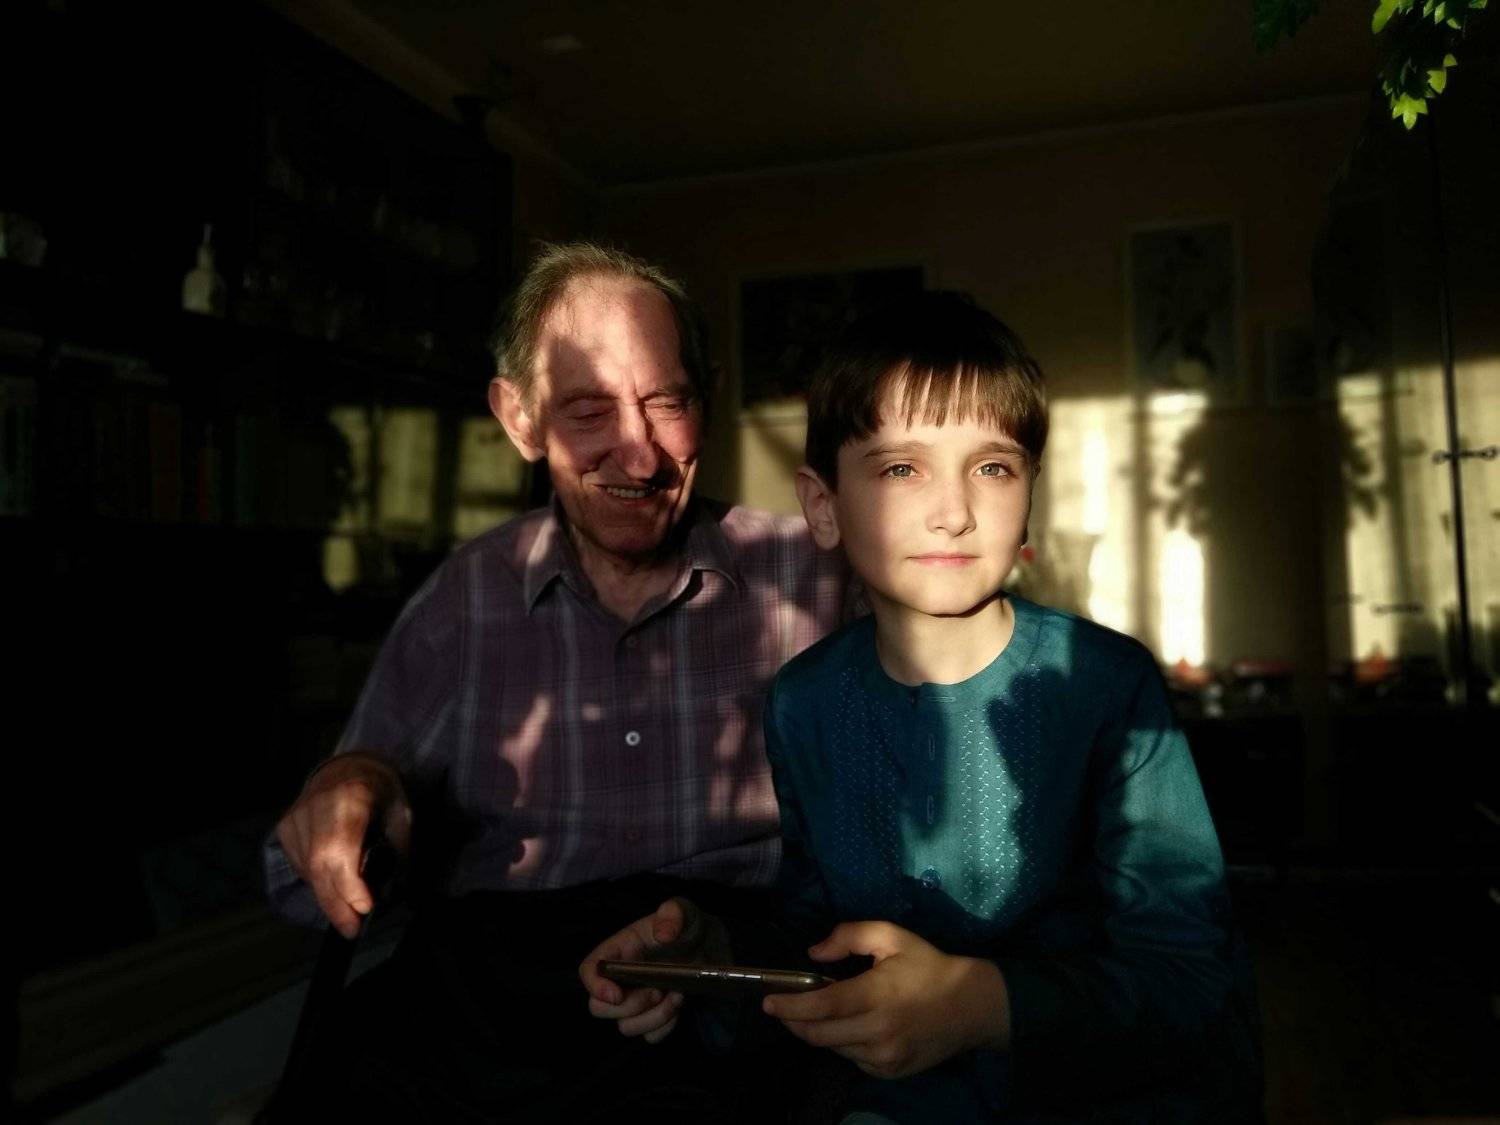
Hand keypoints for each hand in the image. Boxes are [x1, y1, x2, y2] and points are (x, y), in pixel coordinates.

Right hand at [274, 752, 410, 938]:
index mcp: (350, 797)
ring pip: (307, 870)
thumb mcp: (401, 815)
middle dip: (336, 904)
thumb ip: (397, 850)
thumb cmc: (380, 792)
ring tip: (347, 911)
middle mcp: (316, 806)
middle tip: (352, 929)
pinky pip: (299, 865)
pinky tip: (333, 884)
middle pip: (319, 866)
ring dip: (327, 896)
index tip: (365, 908)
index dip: (349, 885)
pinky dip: (317, 881)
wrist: (350, 765)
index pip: (340, 850)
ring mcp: (296, 816)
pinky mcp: (285, 826)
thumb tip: (391, 893)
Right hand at [578, 897, 728, 1043]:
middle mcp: (620, 979)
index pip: (589, 970)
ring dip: (653, 1017)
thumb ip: (673, 914)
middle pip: (599, 1008)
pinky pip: (649, 1036)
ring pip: (626, 1027)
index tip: (616, 995)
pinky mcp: (652, 1017)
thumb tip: (663, 934)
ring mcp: (634, 1001)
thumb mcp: (684, 912)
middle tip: (658, 991)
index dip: (595, 986)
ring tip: (676, 996)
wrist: (709, 950)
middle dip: (631, 1006)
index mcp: (620, 950)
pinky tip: (679, 1006)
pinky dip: (665, 1027)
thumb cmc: (688, 928)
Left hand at [761, 921, 1009, 1078]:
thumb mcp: (891, 936)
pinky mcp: (891, 1072)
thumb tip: (814, 952)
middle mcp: (878, 1032)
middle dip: (794, 1022)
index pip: (820, 1008)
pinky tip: (853, 1025)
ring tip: (820, 1012)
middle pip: (818, 1035)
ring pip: (833, 1048)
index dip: (789, 1007)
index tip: (767, 1002)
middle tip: (783, 1008)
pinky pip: (853, 1059)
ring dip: (819, 1032)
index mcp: (876, 996)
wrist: (972, 1006)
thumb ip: (849, 936)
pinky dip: (843, 1043)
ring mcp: (885, 1058)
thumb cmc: (928, 966)